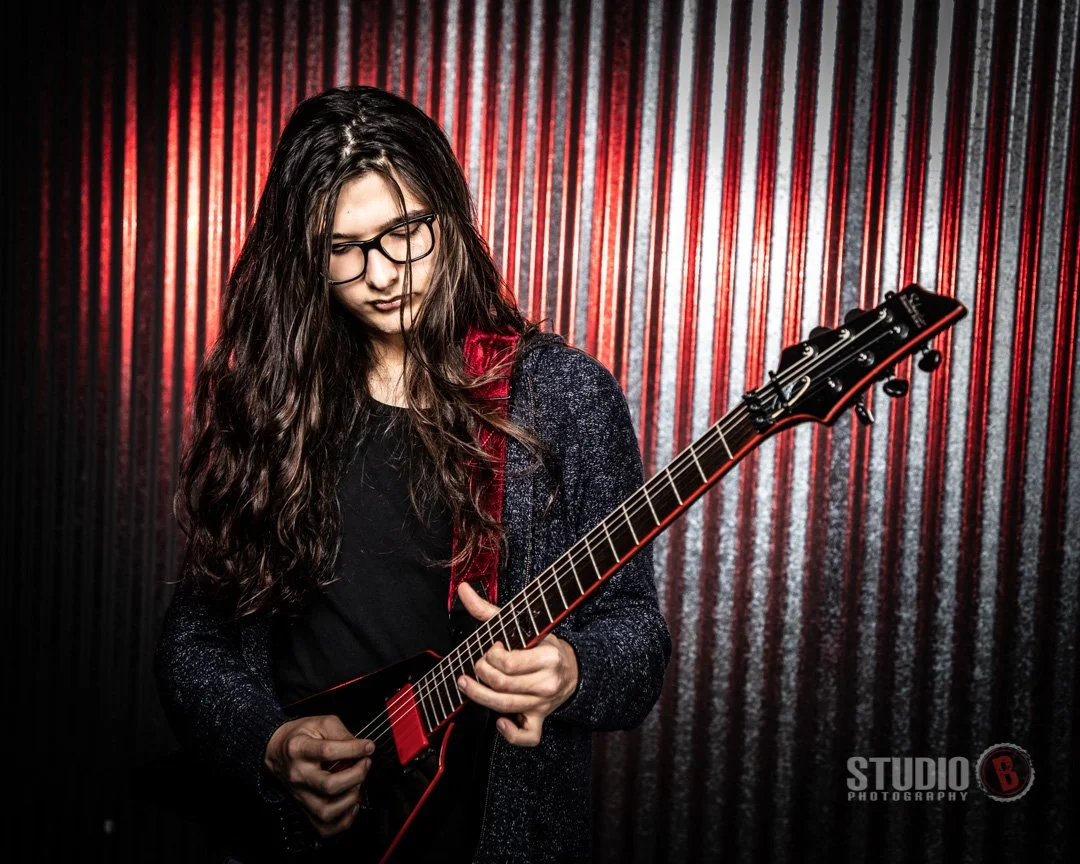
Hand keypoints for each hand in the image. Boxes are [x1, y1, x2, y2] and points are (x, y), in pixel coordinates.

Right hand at [263, 714, 374, 838]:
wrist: (276, 750)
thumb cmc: (300, 736)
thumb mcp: (321, 723)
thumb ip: (343, 733)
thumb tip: (364, 747)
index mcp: (300, 749)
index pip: (328, 751)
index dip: (354, 749)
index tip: (368, 747)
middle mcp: (298, 774)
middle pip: (329, 785)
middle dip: (356, 775)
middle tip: (365, 764)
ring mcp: (300, 794)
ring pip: (326, 811)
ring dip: (350, 800)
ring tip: (357, 784)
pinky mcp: (303, 807)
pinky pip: (323, 827)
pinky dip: (343, 821)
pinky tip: (351, 805)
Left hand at [454, 581, 579, 746]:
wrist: (573, 669)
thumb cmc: (543, 645)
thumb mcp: (521, 625)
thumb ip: (489, 610)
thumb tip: (463, 589)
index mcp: (547, 657)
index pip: (506, 662)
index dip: (490, 655)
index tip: (491, 647)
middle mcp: (547, 683)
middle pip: (501, 684)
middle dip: (481, 673)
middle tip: (478, 664)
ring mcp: (543, 703)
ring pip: (504, 707)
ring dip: (479, 696)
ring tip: (465, 683)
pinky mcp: (540, 719)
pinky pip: (527, 737)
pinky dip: (511, 734)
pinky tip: (500, 722)